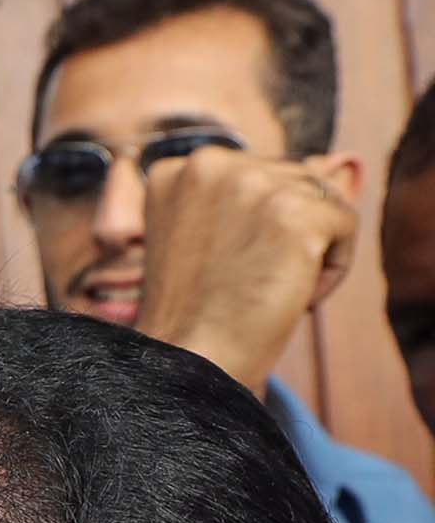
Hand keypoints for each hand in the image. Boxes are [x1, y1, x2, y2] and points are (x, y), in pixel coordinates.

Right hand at [136, 147, 355, 395]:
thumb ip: (242, 196)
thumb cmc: (195, 312)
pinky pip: (346, 224)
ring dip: (309, 248)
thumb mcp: (200, 236)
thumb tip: (330, 167)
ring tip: (265, 287)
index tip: (224, 265)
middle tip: (244, 281)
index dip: (250, 226)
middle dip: (284, 233)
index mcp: (176, 169)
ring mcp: (252, 183)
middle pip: (291, 181)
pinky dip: (332, 269)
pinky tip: (291, 295)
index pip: (253, 174)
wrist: (189, 359)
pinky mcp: (295, 211)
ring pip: (322, 200)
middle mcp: (209, 163)